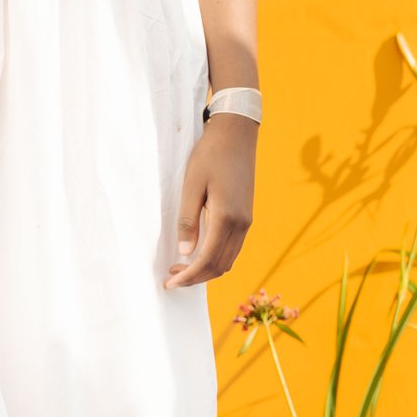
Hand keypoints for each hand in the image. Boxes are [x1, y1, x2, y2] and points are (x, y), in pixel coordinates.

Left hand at [164, 113, 255, 286]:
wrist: (236, 134)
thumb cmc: (210, 155)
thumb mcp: (192, 185)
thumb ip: (189, 220)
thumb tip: (185, 252)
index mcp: (227, 218)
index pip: (207, 260)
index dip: (188, 276)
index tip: (169, 282)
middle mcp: (241, 224)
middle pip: (220, 266)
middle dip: (195, 278)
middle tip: (171, 278)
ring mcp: (247, 221)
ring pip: (228, 260)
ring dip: (206, 270)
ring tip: (182, 268)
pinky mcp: (246, 216)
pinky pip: (232, 248)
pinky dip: (216, 259)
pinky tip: (198, 253)